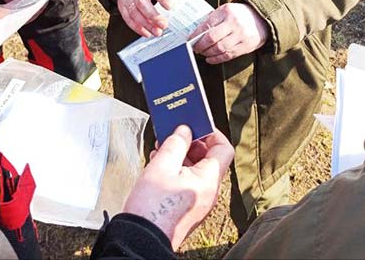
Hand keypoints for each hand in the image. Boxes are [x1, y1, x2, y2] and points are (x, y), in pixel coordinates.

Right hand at [114, 0, 171, 37]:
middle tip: (164, 25)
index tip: (170, 7)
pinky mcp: (121, 6)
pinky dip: (138, 28)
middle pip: (142, 3)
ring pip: (134, 14)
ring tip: (157, 32)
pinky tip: (147, 33)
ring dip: (146, 25)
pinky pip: (128, 19)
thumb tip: (176, 5)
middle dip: (153, 16)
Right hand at [123, 126, 233, 250]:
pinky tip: (160, 165)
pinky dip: (178, 171)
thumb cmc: (151, 208)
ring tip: (163, 149)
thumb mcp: (161, 166)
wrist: (141, 240)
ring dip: (182, 156)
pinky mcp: (187, 209)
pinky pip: (189, 183)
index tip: (195, 124)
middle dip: (192, 143)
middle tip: (174, 134)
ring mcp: (198, 202)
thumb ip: (175, 144)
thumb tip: (185, 131)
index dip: (211, 133)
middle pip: (209, 159)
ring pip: (197, 171)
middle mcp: (208, 192)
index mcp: (208, 180)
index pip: (223, 148)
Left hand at [188, 2, 268, 63]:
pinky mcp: (246, 46)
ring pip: (219, 48)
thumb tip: (196, 34)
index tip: (190, 40)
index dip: (196, 35)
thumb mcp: (226, 11)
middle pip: (212, 38)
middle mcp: (234, 23)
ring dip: (208, 53)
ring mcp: (241, 36)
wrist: (262, 18)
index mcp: (226, 12)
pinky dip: (217, 59)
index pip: (207, 25)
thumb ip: (213, 20)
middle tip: (196, 48)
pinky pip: (228, 55)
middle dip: (201, 46)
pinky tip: (210, 59)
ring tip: (203, 53)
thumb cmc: (239, 14)